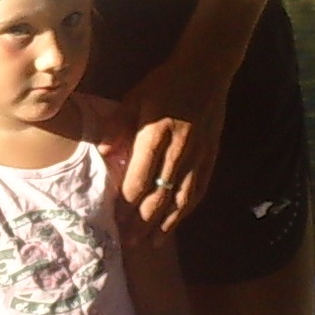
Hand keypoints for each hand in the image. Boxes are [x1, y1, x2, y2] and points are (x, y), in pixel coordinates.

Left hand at [121, 48, 233, 232]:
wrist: (206, 70)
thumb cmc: (164, 83)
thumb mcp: (134, 97)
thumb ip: (117, 126)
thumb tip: (103, 155)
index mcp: (156, 134)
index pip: (140, 179)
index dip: (127, 204)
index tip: (115, 220)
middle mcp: (179, 150)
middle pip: (159, 195)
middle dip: (142, 223)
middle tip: (129, 243)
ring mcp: (198, 155)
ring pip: (181, 198)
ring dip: (165, 224)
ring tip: (151, 244)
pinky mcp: (211, 156)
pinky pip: (199, 189)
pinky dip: (187, 210)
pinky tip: (176, 223)